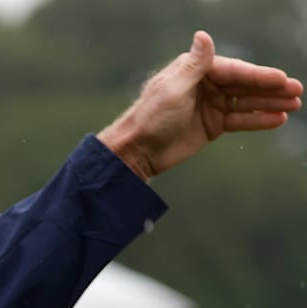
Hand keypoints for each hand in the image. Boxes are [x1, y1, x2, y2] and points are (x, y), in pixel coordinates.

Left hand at [98, 31, 302, 180]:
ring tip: (293, 105)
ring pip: (246, 102)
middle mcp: (205, 84)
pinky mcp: (212, 125)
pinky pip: (240, 120)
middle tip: (296, 91)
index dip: (258, 76)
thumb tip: (203, 35)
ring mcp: (210, 105)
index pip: (234, 71)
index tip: (281, 79)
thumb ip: (194, 65)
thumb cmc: (151, 117)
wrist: (137, 149)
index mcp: (195, 70)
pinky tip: (277, 119)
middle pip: (244, 85)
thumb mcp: (173, 89)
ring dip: (270, 103)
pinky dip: (258, 120)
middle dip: (270, 89)